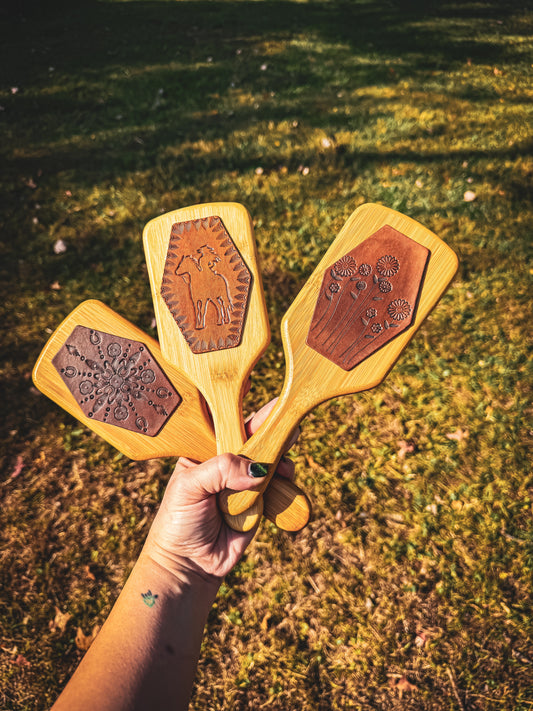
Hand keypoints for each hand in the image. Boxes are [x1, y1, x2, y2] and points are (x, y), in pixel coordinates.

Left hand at [142, 401, 296, 584]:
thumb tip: (257, 469)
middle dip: (273, 433)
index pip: (229, 424)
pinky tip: (284, 483)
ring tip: (282, 468)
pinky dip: (285, 484)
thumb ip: (221, 470)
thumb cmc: (178, 522)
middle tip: (288, 428)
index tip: (268, 401)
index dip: (247, 414)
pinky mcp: (261, 503)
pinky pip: (279, 487)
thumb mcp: (190, 487)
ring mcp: (245, 483)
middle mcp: (228, 463)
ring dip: (280, 461)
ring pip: (271, 462)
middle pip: (256, 439)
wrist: (188, 567)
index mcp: (206, 450)